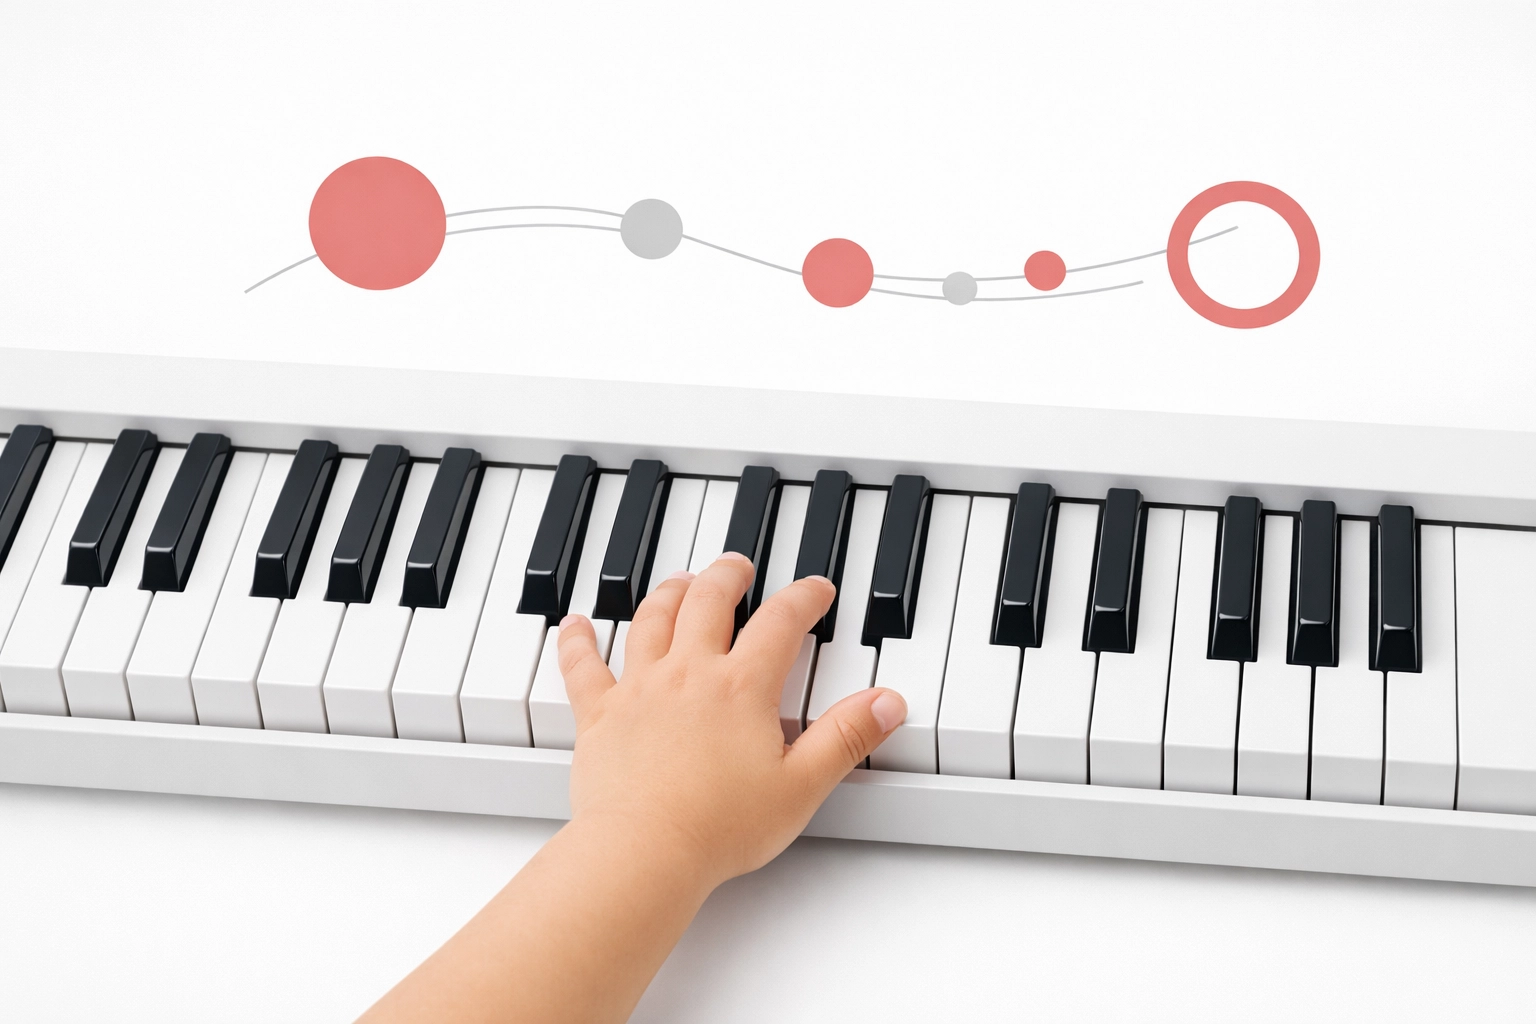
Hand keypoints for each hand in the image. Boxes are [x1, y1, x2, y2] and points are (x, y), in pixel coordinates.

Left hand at [557, 551, 908, 888]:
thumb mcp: (802, 785)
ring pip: (652, 620)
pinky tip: (575, 624)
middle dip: (728, 576)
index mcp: (741, 687)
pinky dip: (577, 641)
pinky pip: (582, 666)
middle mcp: (688, 674)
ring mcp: (639, 690)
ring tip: (680, 581)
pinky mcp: (598, 715)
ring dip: (668, 593)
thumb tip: (886, 703)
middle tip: (739, 567)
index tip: (815, 589)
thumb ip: (846, 737)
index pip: (780, 622)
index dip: (803, 598)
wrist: (643, 851)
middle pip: (708, 602)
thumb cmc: (717, 827)